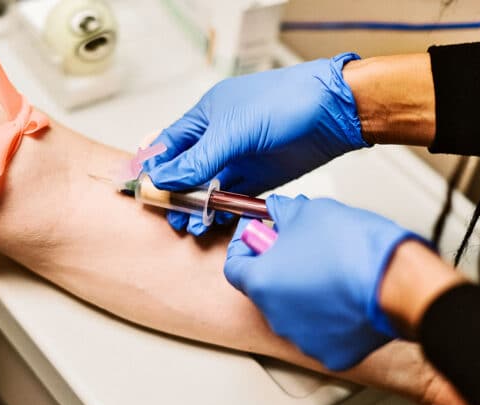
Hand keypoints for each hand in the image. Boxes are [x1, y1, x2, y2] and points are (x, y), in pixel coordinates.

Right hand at [144, 53, 368, 234]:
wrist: (334, 112)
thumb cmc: (284, 103)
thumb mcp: (233, 131)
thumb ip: (199, 159)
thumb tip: (165, 179)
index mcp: (206, 116)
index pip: (169, 144)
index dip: (155, 167)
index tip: (145, 191)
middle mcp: (219, 138)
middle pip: (186, 170)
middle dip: (175, 193)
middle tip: (169, 215)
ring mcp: (239, 158)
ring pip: (208, 188)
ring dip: (197, 207)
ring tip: (190, 225)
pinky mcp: (259, 177)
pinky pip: (232, 197)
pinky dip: (221, 210)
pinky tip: (214, 221)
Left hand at [225, 194, 422, 369]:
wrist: (396, 282)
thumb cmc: (352, 249)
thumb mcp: (307, 210)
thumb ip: (282, 212)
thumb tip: (277, 210)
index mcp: (261, 282)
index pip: (234, 265)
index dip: (245, 244)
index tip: (257, 232)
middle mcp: (275, 316)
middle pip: (265, 288)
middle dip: (277, 265)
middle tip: (298, 245)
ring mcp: (302, 338)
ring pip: (293, 310)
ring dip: (303, 290)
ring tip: (329, 268)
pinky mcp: (331, 354)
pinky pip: (322, 331)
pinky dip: (328, 314)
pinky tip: (345, 294)